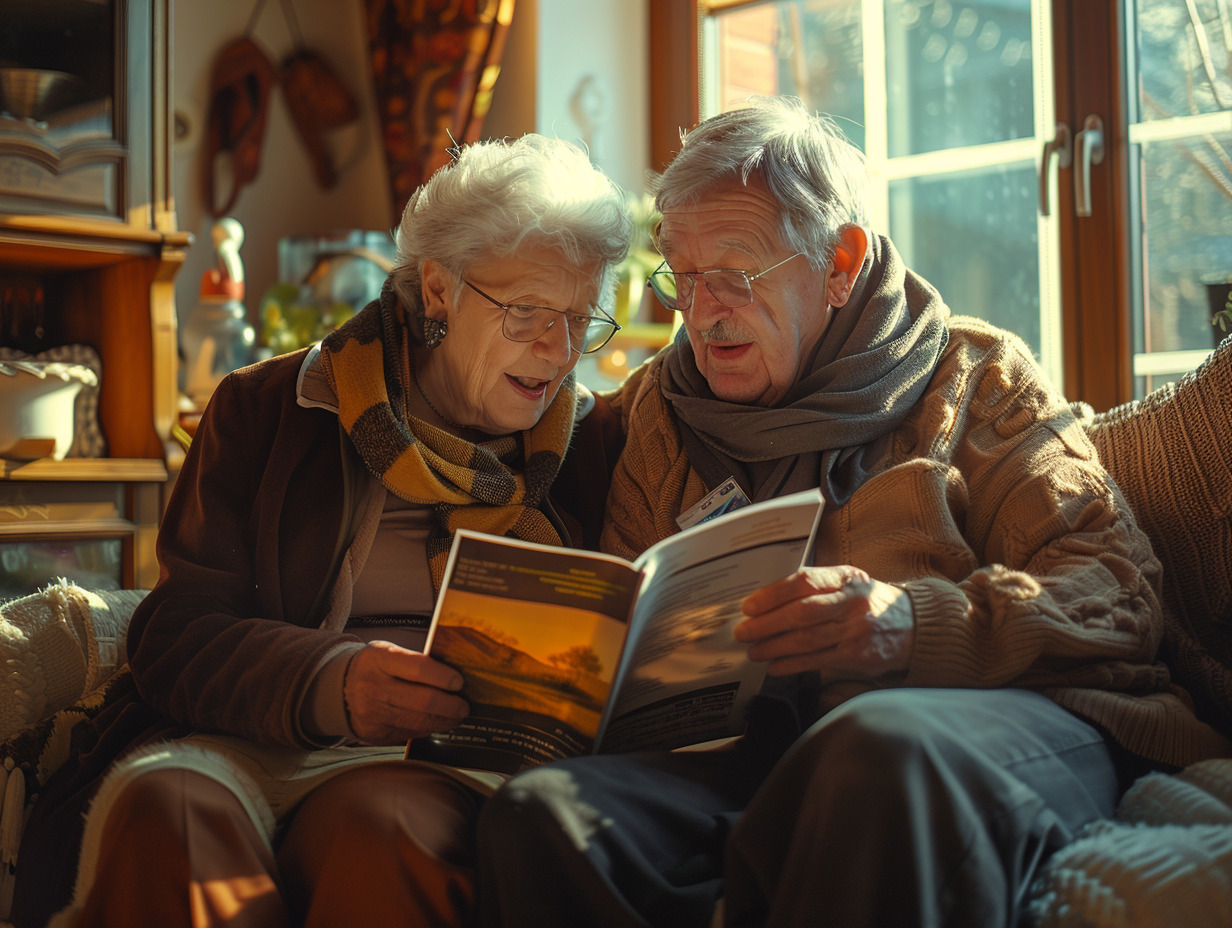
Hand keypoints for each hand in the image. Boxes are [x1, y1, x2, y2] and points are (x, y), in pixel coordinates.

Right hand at [342, 640, 469, 743]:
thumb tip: (454, 677)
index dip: (444, 677)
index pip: (419, 668)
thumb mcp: (388, 652)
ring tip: (455, 716)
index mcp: (380, 659)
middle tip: (464, 706)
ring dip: (444, 721)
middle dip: (451, 706)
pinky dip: (426, 729)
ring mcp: (373, 713)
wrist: (338, 688)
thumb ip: (416, 662)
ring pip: (419, 722)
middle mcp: (374, 687)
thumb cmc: (373, 667)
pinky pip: (409, 734)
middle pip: (423, 701)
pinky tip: (434, 723)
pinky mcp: (374, 733)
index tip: (460, 682)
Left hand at [735, 567, 914, 679]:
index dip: (773, 594)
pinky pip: (819, 661)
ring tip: (753, 652)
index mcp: (846, 578)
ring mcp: (857, 630)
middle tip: (743, 632)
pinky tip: (775, 667)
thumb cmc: (867, 601)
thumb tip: (766, 601)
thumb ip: (816, 587)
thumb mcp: (848, 582)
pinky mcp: (859, 656)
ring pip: (807, 640)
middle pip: (802, 612)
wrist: (913, 624)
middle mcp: (852, 602)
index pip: (804, 581)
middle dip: (767, 624)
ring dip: (774, 647)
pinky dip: (793, 665)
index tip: (749, 605)